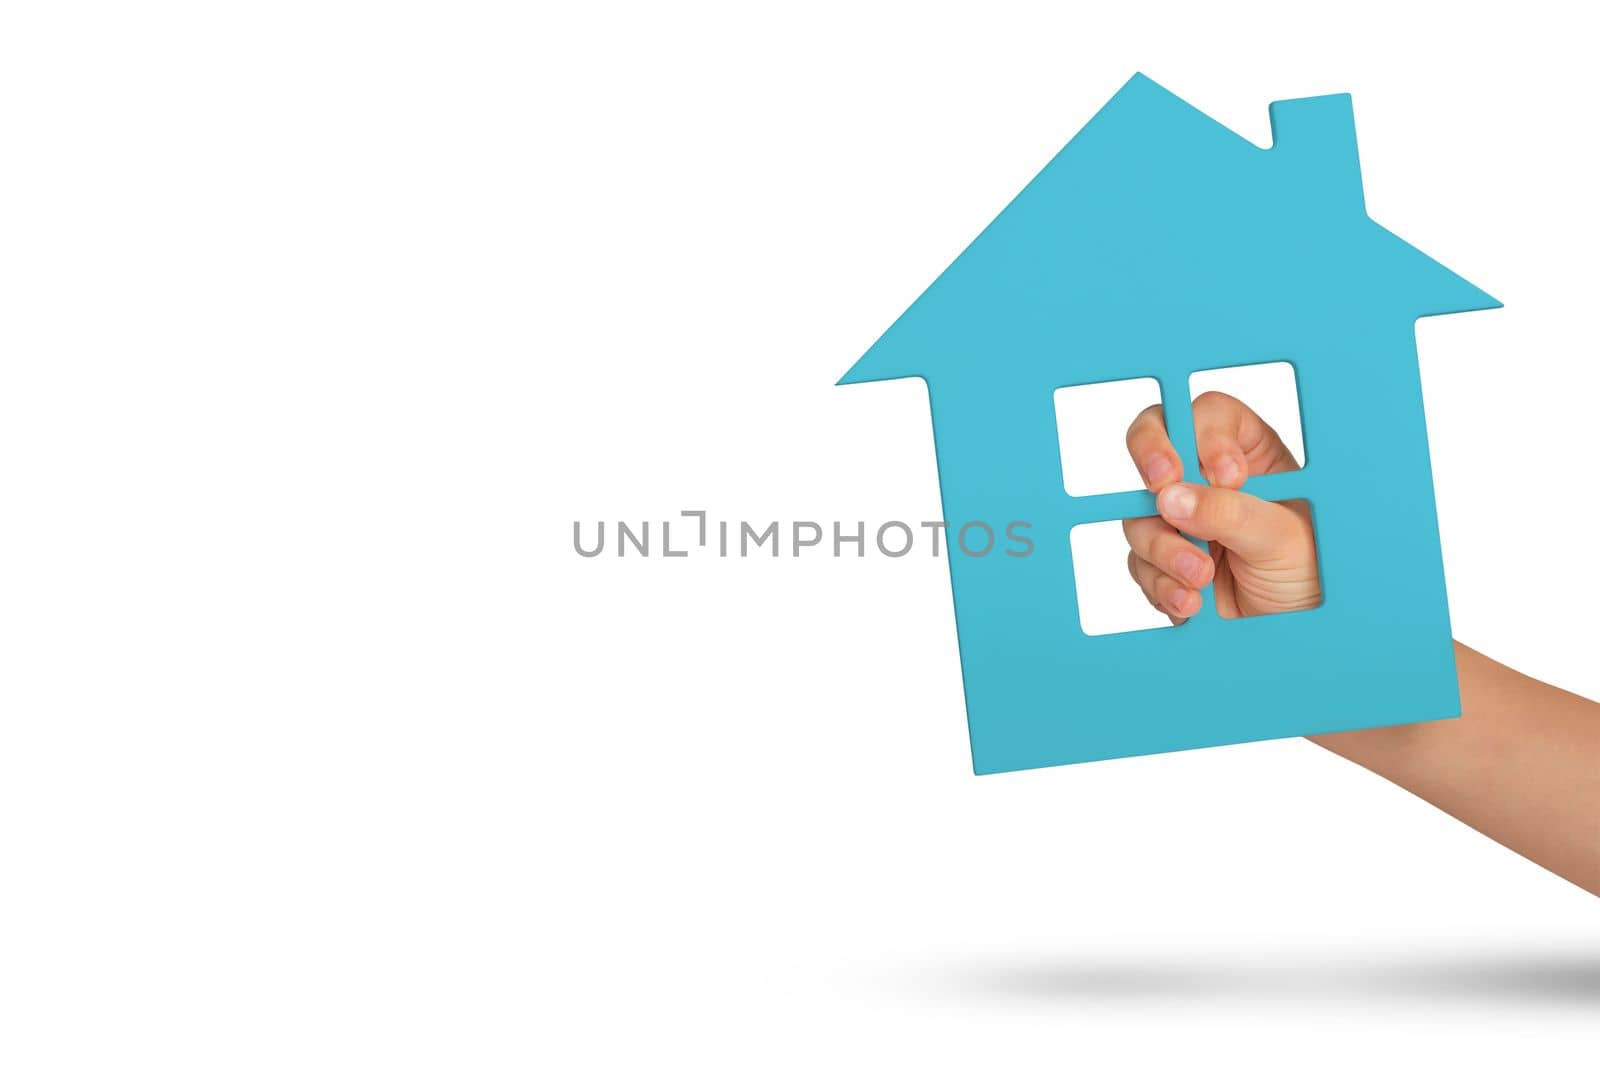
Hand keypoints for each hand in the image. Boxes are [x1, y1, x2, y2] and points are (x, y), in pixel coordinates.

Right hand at [1121, 391, 1319, 621]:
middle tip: (1161, 486)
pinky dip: (1162, 584)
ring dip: (1164, 547)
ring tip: (1201, 578)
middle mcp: (1208, 482)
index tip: (1225, 476)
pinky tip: (1192, 602)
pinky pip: (1140, 564)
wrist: (1298, 633)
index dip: (1206, 436)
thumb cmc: (1311, 576)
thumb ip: (1231, 514)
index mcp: (1250, 456)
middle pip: (1156, 445)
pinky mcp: (1165, 563)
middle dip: (1152, 462)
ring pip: (1141, 514)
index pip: (1210, 416)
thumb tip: (1172, 498)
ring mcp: (1182, 522)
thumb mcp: (1282, 538)